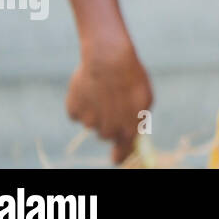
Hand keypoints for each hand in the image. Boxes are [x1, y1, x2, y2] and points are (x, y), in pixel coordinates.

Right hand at [66, 43, 152, 164]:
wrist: (108, 59)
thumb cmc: (131, 76)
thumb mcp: (144, 97)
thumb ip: (138, 119)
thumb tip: (132, 133)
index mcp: (129, 128)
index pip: (123, 151)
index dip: (119, 155)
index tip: (116, 159)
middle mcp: (108, 130)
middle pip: (106, 134)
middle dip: (109, 121)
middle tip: (113, 100)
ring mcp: (89, 121)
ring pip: (91, 122)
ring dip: (96, 109)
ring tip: (103, 88)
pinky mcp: (74, 111)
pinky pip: (77, 112)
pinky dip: (81, 102)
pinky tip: (89, 87)